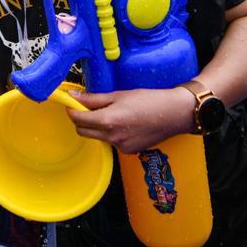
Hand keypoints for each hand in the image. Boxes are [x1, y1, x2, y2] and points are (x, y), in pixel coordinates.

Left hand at [65, 87, 195, 153]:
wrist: (175, 114)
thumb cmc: (149, 100)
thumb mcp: (118, 95)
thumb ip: (93, 98)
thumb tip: (73, 96)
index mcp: (108, 121)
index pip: (77, 119)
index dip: (71, 110)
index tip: (72, 103)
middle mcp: (112, 137)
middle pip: (83, 131)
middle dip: (81, 120)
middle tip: (88, 107)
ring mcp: (121, 146)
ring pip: (97, 137)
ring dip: (96, 126)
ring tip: (112, 113)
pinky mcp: (129, 151)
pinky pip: (111, 142)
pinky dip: (111, 133)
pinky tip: (124, 124)